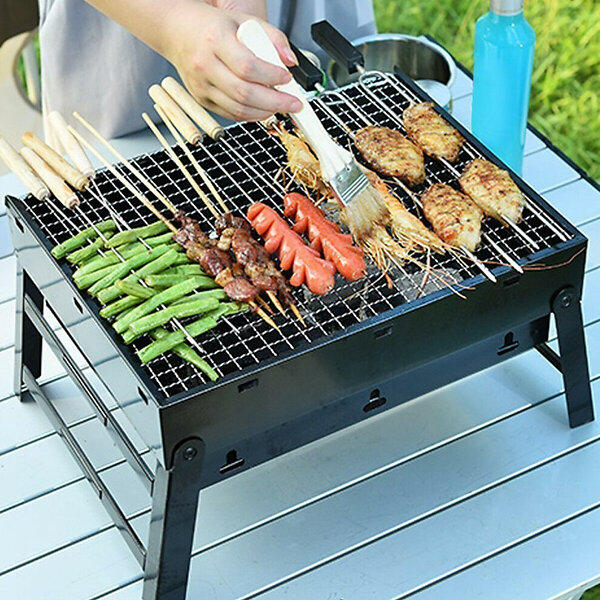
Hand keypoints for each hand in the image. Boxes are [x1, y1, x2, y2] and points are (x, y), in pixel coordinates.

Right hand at [163, 0, 300, 120]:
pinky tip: (264, 110)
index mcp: (215, 40)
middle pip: (244, 93)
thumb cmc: (211, 26)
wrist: (178, 32)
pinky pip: (230, 114)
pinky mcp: (201, 100)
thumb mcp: (243, 20)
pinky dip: (251, 116)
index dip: (271, 76)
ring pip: (238, 109)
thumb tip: (290, 60)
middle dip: (275, 102)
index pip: (247, 66)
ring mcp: (201, 86)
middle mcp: (205, 65)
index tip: (287, 77)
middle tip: (294, 103)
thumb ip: (272, 37)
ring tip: (281, 106)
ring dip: (265, 112)